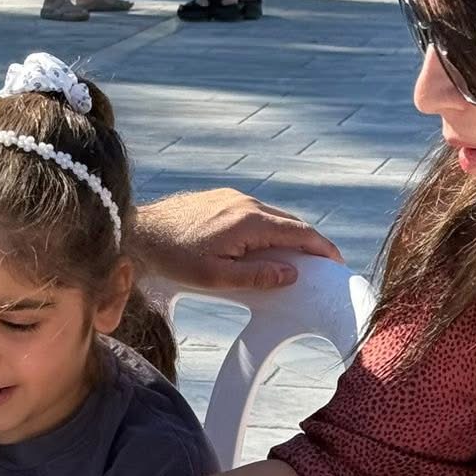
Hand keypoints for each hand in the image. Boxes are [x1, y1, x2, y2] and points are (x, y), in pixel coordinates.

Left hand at [133, 188, 343, 291]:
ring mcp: (233, 198)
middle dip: (309, 242)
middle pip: (290, 222)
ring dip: (287, 235)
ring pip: (272, 216)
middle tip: (320, 264)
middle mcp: (245, 203)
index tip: (336, 262)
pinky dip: (267, 229)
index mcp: (249, 221)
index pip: (299, 232)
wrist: (139, 233)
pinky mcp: (221, 199)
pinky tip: (263, 246)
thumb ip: (257, 276)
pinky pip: (255, 213)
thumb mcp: (216, 277)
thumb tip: (291, 274)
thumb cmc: (174, 258)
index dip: (322, 248)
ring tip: (294, 258)